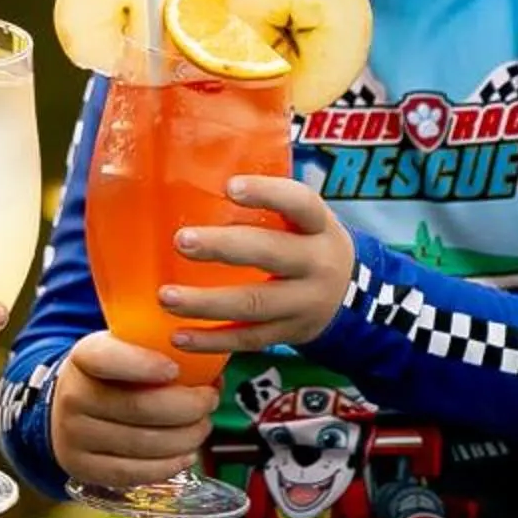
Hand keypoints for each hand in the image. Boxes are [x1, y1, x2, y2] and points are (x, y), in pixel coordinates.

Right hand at [50, 330, 217, 488]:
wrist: (69, 407)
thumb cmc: (113, 375)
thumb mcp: (127, 348)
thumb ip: (161, 351)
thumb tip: (213, 375)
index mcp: (84, 357)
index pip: (108, 359)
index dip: (143, 365)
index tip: (175, 369)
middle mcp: (74, 396)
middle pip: (138, 407)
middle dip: (187, 407)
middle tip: (210, 401)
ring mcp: (74, 435)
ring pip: (142, 443)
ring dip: (185, 438)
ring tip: (202, 427)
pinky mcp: (83, 468)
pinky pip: (133, 473)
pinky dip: (168, 466)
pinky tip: (186, 455)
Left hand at [163, 176, 354, 354]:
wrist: (352, 297)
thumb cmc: (307, 243)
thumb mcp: (304, 221)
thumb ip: (267, 204)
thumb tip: (197, 176)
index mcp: (318, 226)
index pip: (300, 204)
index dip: (268, 194)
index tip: (230, 187)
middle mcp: (316, 264)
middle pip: (271, 254)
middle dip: (223, 248)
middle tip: (181, 241)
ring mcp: (304, 304)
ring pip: (254, 304)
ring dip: (206, 303)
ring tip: (166, 297)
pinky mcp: (288, 334)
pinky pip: (247, 340)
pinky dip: (211, 341)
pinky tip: (178, 337)